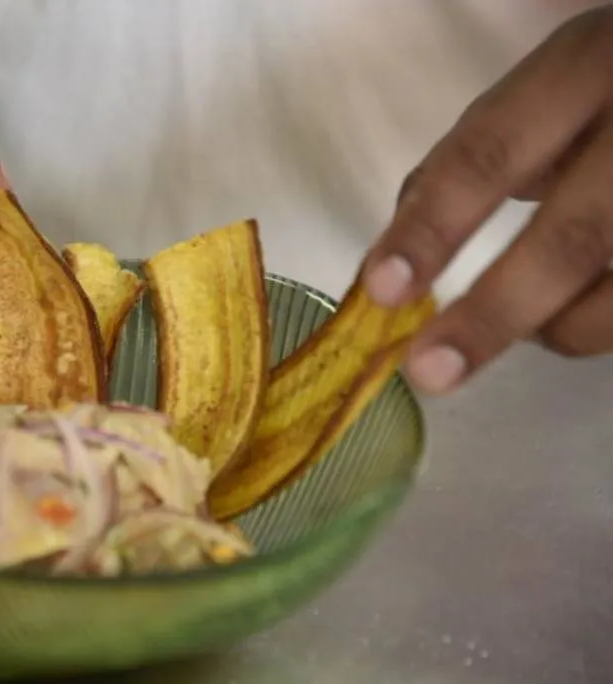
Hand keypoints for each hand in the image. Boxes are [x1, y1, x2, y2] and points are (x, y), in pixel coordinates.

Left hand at [362, 7, 612, 393]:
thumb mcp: (551, 85)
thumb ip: (482, 150)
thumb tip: (401, 232)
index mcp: (589, 66)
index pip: (492, 154)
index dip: (433, 227)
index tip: (382, 290)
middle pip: (572, 240)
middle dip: (491, 316)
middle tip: (430, 371)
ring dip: (554, 328)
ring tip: (526, 326)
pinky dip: (599, 325)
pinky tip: (578, 311)